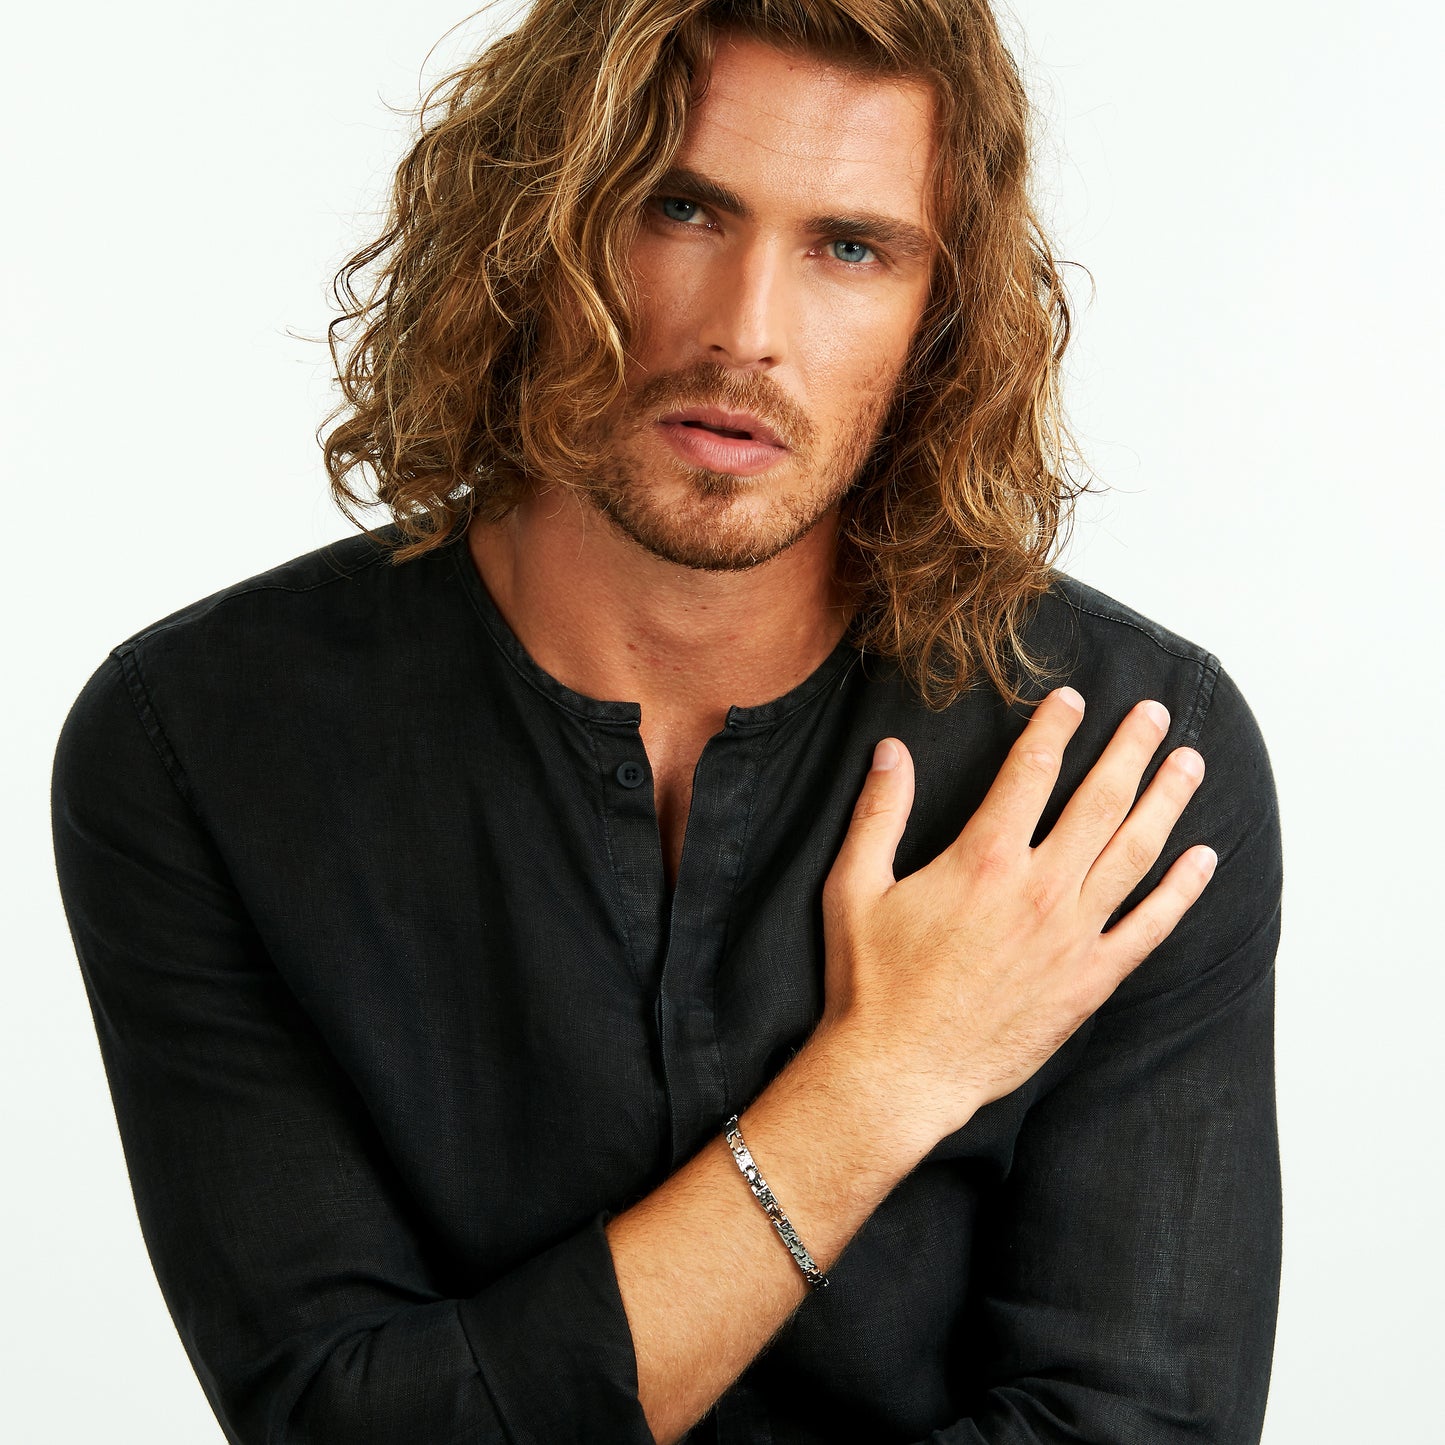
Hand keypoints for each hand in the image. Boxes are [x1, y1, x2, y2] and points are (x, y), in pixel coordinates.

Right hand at [817, 687, 1215, 1150]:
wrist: (900, 1074)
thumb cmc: (873, 984)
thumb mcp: (854, 888)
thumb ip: (878, 814)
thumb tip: (891, 751)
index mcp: (983, 860)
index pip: (1031, 772)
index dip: (1055, 728)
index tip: (1073, 700)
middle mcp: (1039, 890)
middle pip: (1099, 800)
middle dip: (1130, 749)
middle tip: (1154, 715)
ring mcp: (1072, 937)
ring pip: (1135, 853)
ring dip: (1167, 802)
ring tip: (1190, 764)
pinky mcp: (1089, 981)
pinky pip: (1150, 928)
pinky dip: (1181, 892)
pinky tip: (1203, 860)